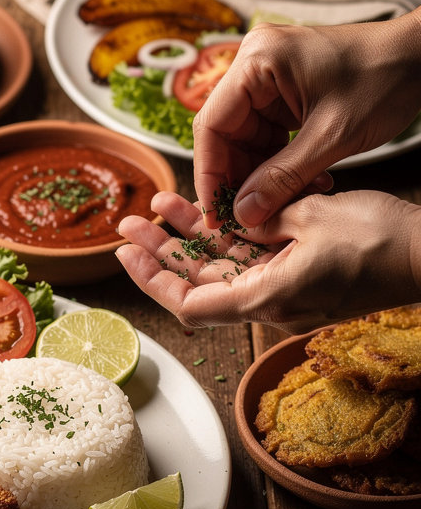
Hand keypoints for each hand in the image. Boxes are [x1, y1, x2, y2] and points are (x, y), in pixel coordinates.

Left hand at [116, 189, 420, 332]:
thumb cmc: (382, 242)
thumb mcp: (314, 219)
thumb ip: (266, 219)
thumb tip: (235, 221)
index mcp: (266, 297)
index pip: (189, 302)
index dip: (154, 280)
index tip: (127, 255)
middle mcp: (269, 301)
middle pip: (198, 282)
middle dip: (160, 252)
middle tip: (128, 225)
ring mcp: (283, 290)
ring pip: (222, 267)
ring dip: (189, 238)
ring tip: (156, 206)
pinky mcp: (298, 276)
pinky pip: (252, 259)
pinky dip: (228, 235)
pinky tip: (205, 207)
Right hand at [194, 9, 420, 228]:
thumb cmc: (385, 79)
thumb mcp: (331, 137)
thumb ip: (282, 178)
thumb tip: (242, 216)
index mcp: (256, 61)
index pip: (211, 126)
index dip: (210, 175)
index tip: (215, 214)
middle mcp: (252, 64)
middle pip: (224, 134)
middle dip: (237, 178)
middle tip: (247, 216)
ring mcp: (266, 77)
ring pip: (244, 140)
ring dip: (260, 176)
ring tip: (283, 202)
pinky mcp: (281, 92)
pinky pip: (265, 135)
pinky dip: (277, 163)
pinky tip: (299, 184)